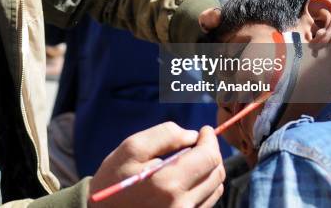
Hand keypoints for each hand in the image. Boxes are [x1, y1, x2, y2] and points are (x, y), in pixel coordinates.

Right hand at [89, 122, 224, 207]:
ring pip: (215, 189)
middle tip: (199, 142)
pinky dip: (203, 186)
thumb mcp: (132, 148)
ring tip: (192, 159)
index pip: (208, 158)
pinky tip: (187, 177)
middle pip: (216, 173)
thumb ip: (164, 135)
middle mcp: (182, 204)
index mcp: (168, 183)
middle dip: (211, 153)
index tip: (204, 130)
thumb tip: (193, 135)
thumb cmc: (114, 178)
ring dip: (209, 170)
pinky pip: (206, 202)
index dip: (209, 140)